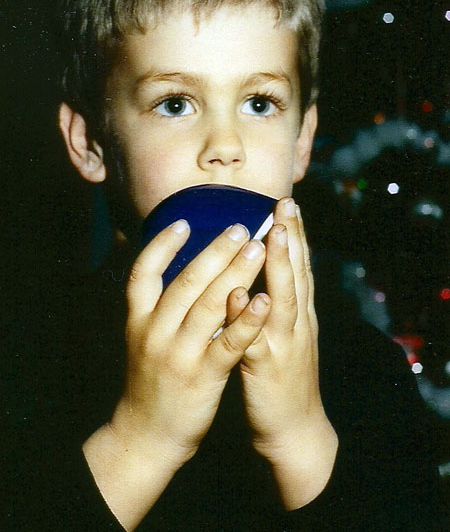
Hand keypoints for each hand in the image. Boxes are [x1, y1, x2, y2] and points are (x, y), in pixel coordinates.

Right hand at [83, 220, 270, 529]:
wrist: (147, 433)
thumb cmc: (152, 376)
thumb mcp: (144, 336)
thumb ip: (159, 303)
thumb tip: (181, 264)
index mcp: (138, 318)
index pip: (143, 271)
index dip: (162, 243)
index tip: (184, 221)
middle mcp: (154, 331)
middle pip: (187, 280)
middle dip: (216, 249)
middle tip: (242, 225)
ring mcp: (178, 354)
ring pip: (210, 305)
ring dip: (236, 273)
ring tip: (258, 247)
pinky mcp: (202, 376)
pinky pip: (228, 342)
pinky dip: (246, 319)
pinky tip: (263, 298)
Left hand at [227, 198, 337, 509]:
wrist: (294, 429)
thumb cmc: (282, 375)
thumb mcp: (282, 333)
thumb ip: (275, 301)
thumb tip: (259, 270)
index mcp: (297, 313)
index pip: (298, 266)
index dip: (294, 234)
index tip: (287, 202)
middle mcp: (296, 323)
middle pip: (296, 274)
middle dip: (291, 238)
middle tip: (286, 204)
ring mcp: (284, 345)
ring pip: (284, 300)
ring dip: (280, 268)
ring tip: (272, 236)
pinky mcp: (267, 370)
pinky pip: (257, 341)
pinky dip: (250, 317)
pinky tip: (243, 296)